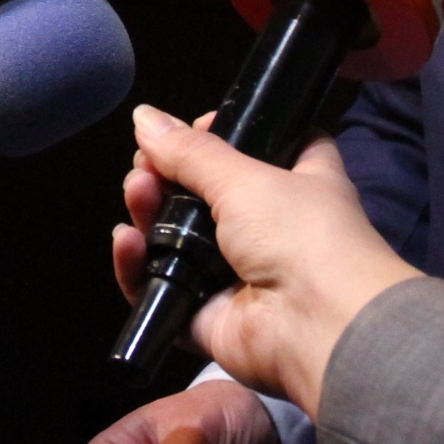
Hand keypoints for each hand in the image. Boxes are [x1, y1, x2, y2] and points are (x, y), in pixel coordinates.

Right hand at [112, 106, 417, 413]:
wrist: (318, 327)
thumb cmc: (299, 234)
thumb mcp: (246, 178)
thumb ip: (190, 152)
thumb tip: (143, 116)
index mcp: (298, 182)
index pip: (265, 147)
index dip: (228, 133)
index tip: (193, 127)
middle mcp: (268, 227)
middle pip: (203, 194)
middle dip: (166, 175)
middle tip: (144, 166)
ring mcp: (234, 274)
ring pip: (175, 240)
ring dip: (149, 212)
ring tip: (136, 192)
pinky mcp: (205, 315)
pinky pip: (160, 288)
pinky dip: (137, 266)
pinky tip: (125, 241)